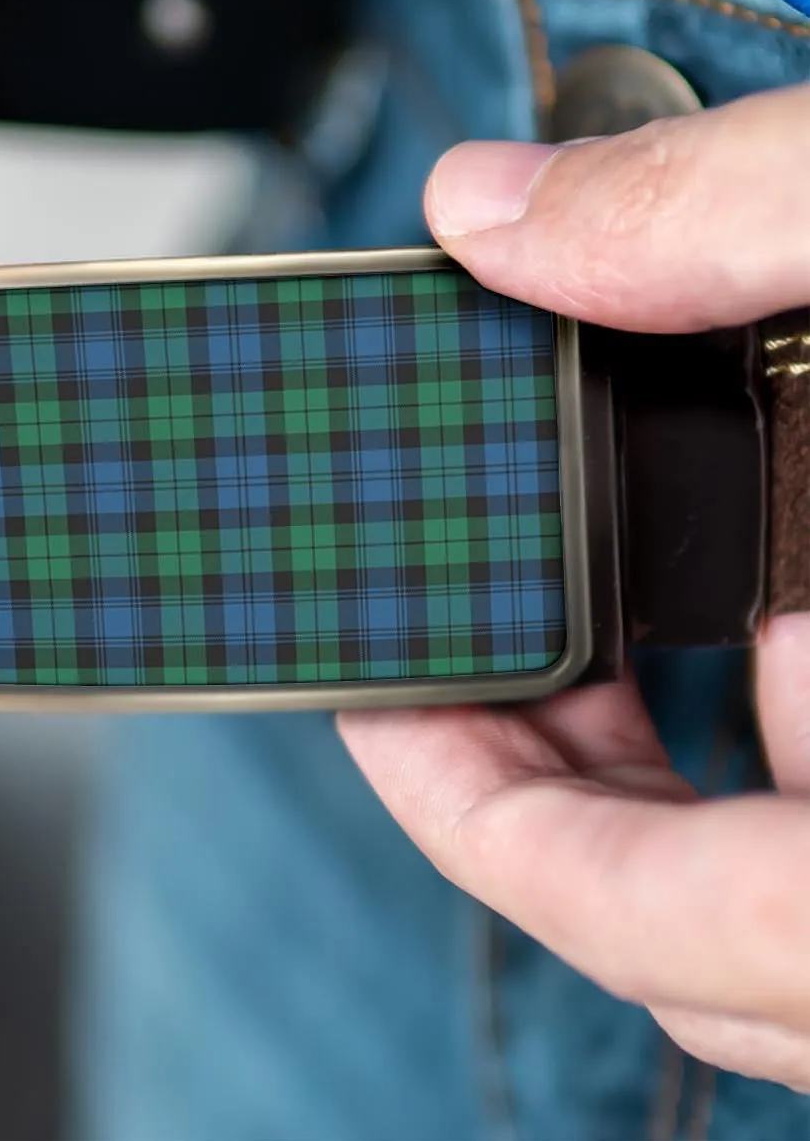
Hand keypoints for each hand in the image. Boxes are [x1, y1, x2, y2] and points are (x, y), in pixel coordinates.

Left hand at [340, 85, 809, 1090]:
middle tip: (443, 652)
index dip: (492, 826)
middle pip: (708, 934)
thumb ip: (734, 214)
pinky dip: (771, 748)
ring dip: (663, 772)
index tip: (372, 706)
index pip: (679, 923)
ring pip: (784, 908)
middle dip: (555, 785)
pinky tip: (746, 622)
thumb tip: (495, 207)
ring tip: (564, 629)